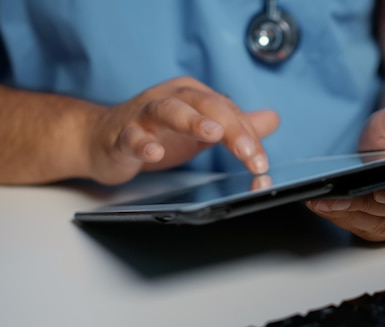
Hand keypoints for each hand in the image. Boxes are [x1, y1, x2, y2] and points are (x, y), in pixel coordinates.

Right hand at [85, 77, 278, 184]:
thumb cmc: (156, 133)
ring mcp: (143, 115)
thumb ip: (236, 125)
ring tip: (211, 133)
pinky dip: (143, 143)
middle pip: (206, 105)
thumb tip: (272, 119)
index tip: (260, 162)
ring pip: (168, 110)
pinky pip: (131, 136)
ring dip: (191, 120)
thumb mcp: (202, 129)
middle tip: (249, 152)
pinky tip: (154, 153)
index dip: (248, 136)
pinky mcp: (121, 135)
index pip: (229, 112)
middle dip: (231, 128)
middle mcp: (170, 98)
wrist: (102, 140)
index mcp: (194, 96)